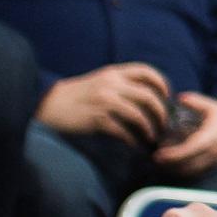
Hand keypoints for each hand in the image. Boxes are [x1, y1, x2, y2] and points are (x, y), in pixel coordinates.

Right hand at [40, 63, 177, 144]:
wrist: (48, 104)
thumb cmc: (76, 95)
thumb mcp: (99, 81)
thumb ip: (120, 84)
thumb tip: (146, 95)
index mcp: (113, 73)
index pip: (146, 71)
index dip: (162, 84)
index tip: (167, 96)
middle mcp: (111, 84)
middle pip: (149, 95)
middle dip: (162, 112)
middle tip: (165, 124)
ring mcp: (104, 101)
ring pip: (139, 115)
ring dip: (150, 129)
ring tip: (153, 137)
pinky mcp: (97, 119)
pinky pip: (123, 131)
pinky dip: (133, 140)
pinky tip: (136, 145)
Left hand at [152, 92, 216, 174]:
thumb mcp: (212, 105)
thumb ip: (195, 101)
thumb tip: (179, 97)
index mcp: (212, 137)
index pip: (191, 150)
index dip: (174, 155)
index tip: (158, 155)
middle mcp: (214, 151)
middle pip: (189, 164)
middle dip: (170, 165)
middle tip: (154, 159)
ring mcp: (215, 159)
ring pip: (193, 171)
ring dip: (175, 170)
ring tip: (160, 163)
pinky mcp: (215, 164)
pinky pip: (198, 172)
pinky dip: (184, 171)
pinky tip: (173, 166)